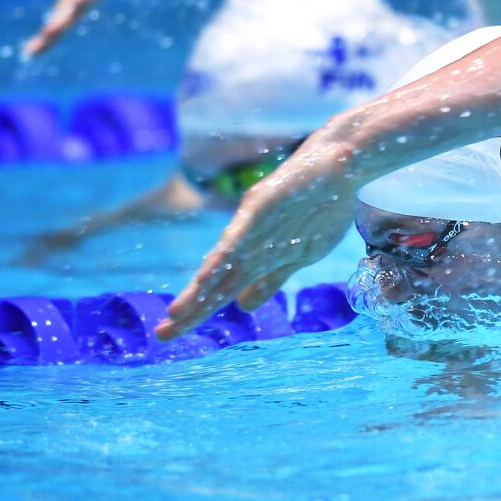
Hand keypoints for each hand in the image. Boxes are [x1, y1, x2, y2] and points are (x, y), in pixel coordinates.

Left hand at [155, 136, 357, 339]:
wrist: (339, 165)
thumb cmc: (322, 206)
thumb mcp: (299, 255)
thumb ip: (270, 280)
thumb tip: (242, 306)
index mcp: (257, 257)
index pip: (221, 291)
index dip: (197, 311)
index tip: (172, 332)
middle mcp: (248, 243)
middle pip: (214, 283)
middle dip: (189, 310)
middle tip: (162, 335)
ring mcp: (253, 225)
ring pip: (220, 265)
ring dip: (198, 292)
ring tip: (175, 315)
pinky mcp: (260, 206)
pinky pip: (238, 238)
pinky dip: (221, 261)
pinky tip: (203, 279)